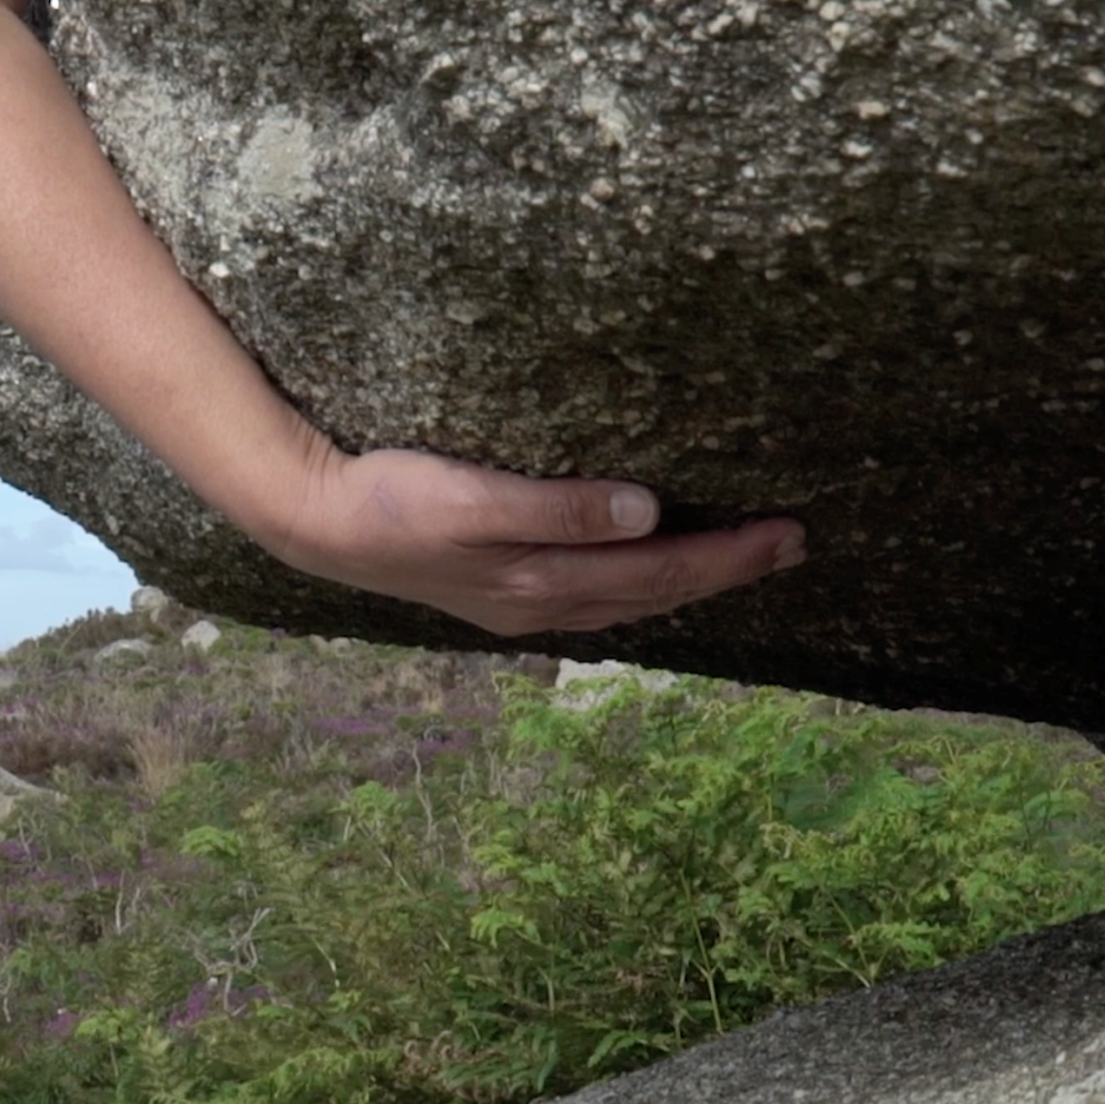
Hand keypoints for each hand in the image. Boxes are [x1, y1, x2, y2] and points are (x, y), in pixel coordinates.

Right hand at [265, 443, 806, 636]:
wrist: (313, 522)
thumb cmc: (389, 501)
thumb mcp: (471, 499)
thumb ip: (557, 507)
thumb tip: (647, 513)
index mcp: (542, 582)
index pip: (659, 571)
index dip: (729, 556)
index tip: (789, 532)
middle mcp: (540, 603)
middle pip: (653, 593)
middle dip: (726, 570)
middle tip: (791, 542)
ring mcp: (517, 604)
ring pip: (624, 602)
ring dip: (684, 583)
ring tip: (734, 560)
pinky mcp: (495, 590)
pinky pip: (591, 598)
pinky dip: (634, 587)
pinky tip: (639, 573)